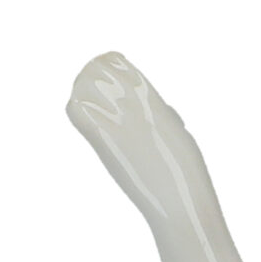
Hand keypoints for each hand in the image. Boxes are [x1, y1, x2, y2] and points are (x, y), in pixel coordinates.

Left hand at [66, 52, 199, 218]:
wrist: (180, 201)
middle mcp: (133, 99)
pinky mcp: (104, 138)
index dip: (105, 68)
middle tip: (94, 102)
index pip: (114, 60)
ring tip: (91, 112)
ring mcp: (117, 116)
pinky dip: (78, 113)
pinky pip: (76, 110)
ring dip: (82, 96)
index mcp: (151, 96)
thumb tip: (161, 111)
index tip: (106, 86)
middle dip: (89, 81)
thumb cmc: (184, 173)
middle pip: (93, 68)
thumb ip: (162, 116)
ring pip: (81, 85)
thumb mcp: (177, 133)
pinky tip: (91, 126)